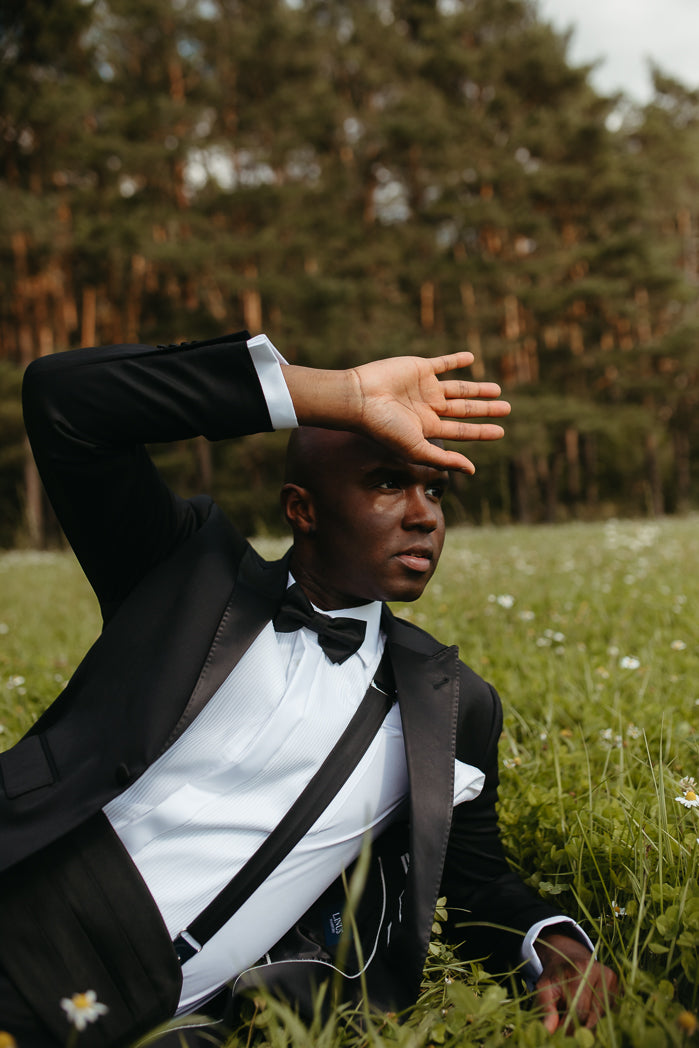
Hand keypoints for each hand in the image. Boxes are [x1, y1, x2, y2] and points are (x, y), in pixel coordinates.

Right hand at [283, 351, 510, 473]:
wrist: (360, 398)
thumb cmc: (384, 428)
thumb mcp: (417, 448)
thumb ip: (444, 459)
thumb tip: (472, 470)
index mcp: (427, 428)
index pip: (461, 430)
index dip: (482, 432)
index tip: (502, 432)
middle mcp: (428, 408)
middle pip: (464, 409)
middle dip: (485, 410)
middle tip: (507, 409)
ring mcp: (424, 387)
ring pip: (458, 388)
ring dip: (477, 389)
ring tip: (497, 390)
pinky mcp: (419, 368)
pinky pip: (442, 363)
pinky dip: (456, 360)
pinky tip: (470, 359)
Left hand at [534, 932, 617, 1032]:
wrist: (570, 957)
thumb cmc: (556, 976)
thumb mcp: (544, 987)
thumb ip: (545, 1007)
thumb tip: (547, 1031)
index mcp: (580, 969)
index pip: (578, 1010)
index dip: (568, 1027)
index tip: (560, 1033)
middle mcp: (600, 972)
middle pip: (592, 1016)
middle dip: (578, 1027)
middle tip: (567, 1028)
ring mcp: (612, 980)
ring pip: (602, 1018)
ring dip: (589, 1023)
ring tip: (576, 1015)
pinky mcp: (620, 987)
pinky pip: (610, 1014)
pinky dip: (598, 1018)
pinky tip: (588, 1010)